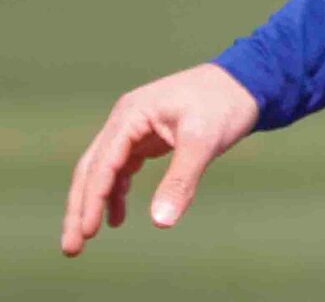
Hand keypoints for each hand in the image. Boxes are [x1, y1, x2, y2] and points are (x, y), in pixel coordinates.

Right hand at [61, 63, 259, 255]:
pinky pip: (122, 168)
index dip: (92, 200)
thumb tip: (162, 222)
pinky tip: (116, 217)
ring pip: (103, 171)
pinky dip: (116, 192)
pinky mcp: (148, 136)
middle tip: (71, 247)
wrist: (250, 80)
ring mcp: (135, 128)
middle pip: (92, 169)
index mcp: (132, 114)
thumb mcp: (205, 141)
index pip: (102, 163)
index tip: (87, 233)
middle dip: (80, 208)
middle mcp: (127, 119)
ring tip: (86, 238)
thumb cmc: (227, 103)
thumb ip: (182, 180)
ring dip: (94, 203)